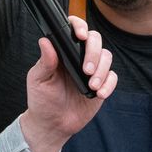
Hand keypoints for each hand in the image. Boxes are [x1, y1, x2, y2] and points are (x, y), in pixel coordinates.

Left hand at [18, 15, 116, 151]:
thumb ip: (45, 61)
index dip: (80, 27)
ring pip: (106, 57)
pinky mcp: (101, 84)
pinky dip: (109, 84)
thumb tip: (45, 41)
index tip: (80, 36)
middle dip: (93, 53)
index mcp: (62, 51)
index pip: (73, 30)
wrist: (52, 124)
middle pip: (95, 40)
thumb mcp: (39, 80)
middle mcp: (79, 56)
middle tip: (85, 70)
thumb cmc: (42, 99)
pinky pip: (112, 77)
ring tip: (91, 86)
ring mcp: (92, 70)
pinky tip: (99, 93)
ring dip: (102, 70)